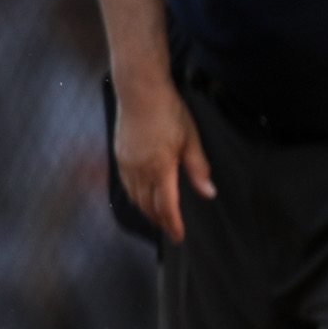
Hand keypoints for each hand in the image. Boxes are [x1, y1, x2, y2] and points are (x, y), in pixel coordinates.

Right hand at [113, 78, 215, 243]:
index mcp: (160, 167)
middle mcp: (139, 170)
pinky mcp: (119, 157)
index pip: (166, 206)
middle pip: (148, 206)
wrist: (139, 92)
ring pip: (135, 198)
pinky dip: (135, 197)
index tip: (178, 236)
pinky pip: (126, 186)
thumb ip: (198, 168)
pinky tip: (142, 197)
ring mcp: (126, 164)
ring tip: (158, 217)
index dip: (173, 224)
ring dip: (147, 211)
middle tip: (171, 229)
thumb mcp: (191, 139)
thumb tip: (208, 192)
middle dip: (160, 220)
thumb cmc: (168, 111)